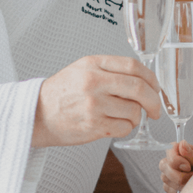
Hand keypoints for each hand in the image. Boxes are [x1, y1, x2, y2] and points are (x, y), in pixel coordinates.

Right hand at [32, 55, 160, 147]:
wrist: (36, 114)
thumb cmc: (62, 92)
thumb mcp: (82, 69)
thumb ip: (111, 70)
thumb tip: (144, 81)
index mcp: (94, 64)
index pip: (134, 67)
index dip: (151, 78)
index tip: (156, 88)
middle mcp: (94, 82)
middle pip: (139, 89)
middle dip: (154, 101)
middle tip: (156, 109)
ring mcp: (94, 105)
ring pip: (134, 111)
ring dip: (136, 117)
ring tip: (125, 117)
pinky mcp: (93, 126)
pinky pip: (124, 128)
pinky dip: (126, 128)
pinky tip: (115, 124)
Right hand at [159, 139, 192, 192]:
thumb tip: (182, 144)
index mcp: (184, 151)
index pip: (170, 149)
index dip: (176, 159)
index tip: (188, 166)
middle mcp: (176, 160)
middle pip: (164, 165)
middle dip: (177, 174)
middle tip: (192, 176)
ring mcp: (172, 172)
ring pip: (164, 177)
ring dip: (178, 183)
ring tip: (192, 182)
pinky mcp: (172, 184)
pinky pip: (166, 187)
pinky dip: (175, 190)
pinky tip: (186, 188)